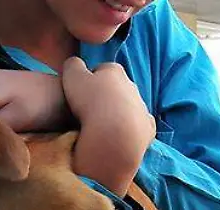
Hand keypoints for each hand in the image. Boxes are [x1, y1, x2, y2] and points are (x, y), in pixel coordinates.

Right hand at [61, 57, 154, 195]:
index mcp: (115, 71)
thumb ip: (72, 65)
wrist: (115, 136)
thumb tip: (74, 63)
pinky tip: (121, 134)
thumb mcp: (72, 77)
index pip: (102, 69)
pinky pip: (140, 124)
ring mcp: (142, 106)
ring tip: (103, 125)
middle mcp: (132, 85)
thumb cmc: (91, 102)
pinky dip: (132, 127)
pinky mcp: (148, 127)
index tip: (82, 92)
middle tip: (91, 110)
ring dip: (119, 112)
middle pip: (117, 87)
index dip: (90, 79)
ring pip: (129, 106)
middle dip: (107, 95)